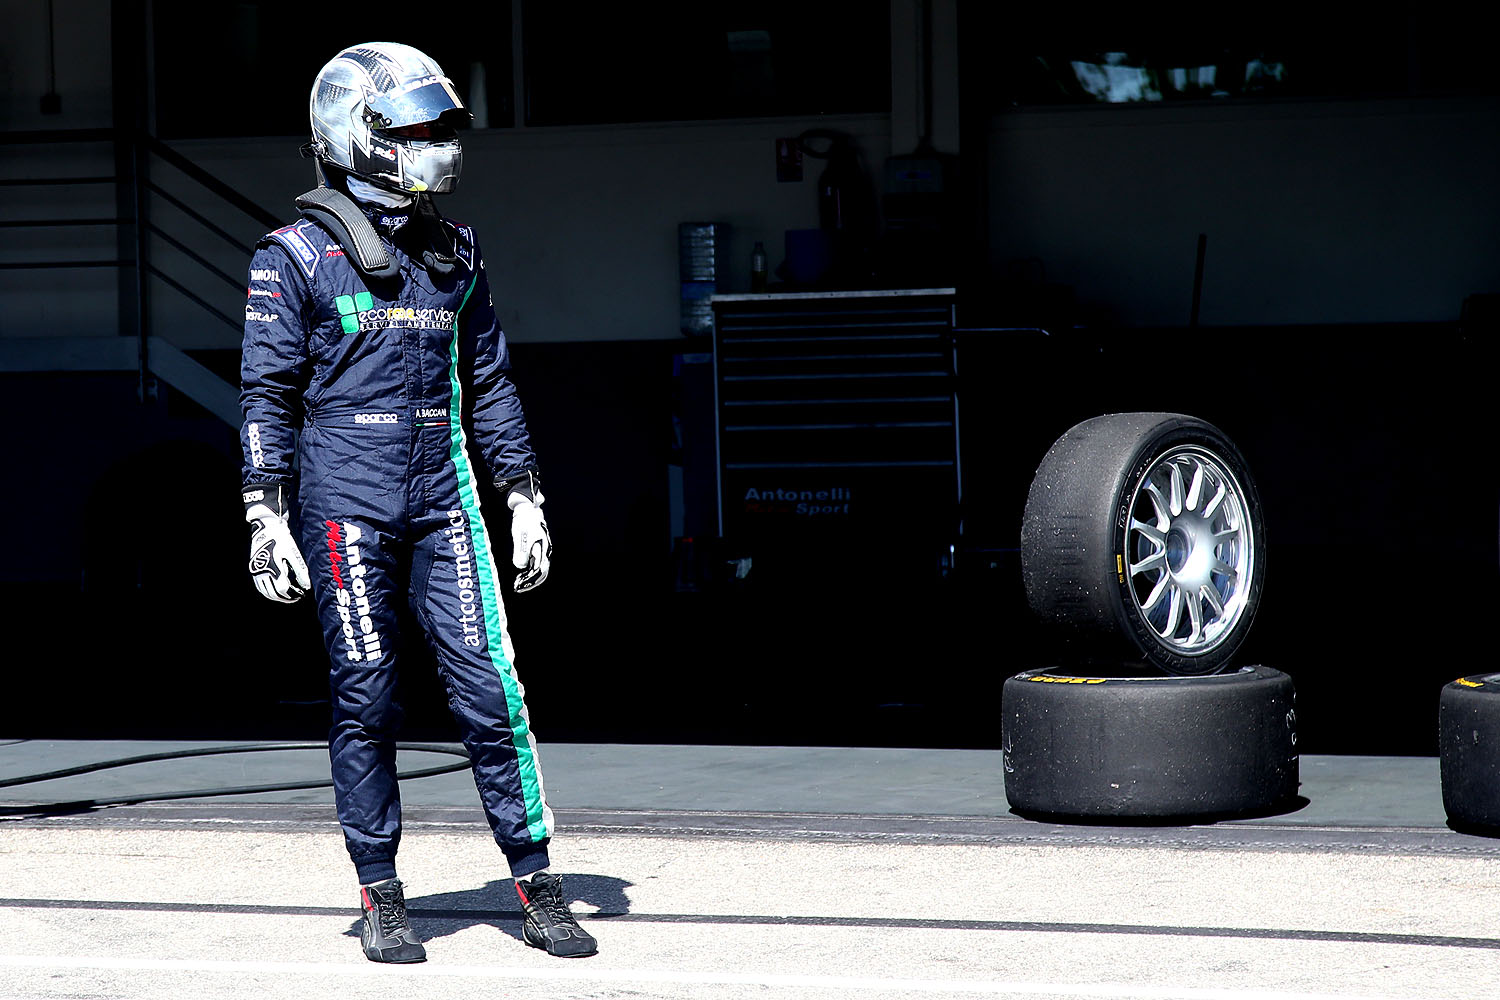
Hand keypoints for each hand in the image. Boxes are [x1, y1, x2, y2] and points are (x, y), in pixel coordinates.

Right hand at [244, 487, 308, 602]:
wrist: (266, 530)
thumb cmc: (282, 540)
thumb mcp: (293, 553)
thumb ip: (300, 571)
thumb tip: (306, 586)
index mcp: (274, 567)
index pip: (283, 589)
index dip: (293, 594)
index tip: (301, 593)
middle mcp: (263, 572)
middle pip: (274, 593)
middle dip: (286, 597)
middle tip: (296, 596)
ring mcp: (257, 572)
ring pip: (266, 592)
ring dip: (277, 596)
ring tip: (288, 595)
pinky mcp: (254, 570)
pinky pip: (260, 587)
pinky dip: (269, 592)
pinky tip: (277, 590)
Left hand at [508, 493, 551, 592]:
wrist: (527, 509)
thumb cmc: (523, 521)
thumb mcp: (519, 536)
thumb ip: (520, 552)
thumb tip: (520, 566)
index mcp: (542, 548)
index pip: (539, 570)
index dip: (530, 580)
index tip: (519, 585)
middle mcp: (545, 550)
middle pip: (541, 572)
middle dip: (530, 581)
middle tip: (518, 587)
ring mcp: (543, 549)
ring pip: (539, 568)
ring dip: (529, 577)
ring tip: (518, 581)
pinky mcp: (539, 548)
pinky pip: (536, 562)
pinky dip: (529, 570)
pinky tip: (521, 572)